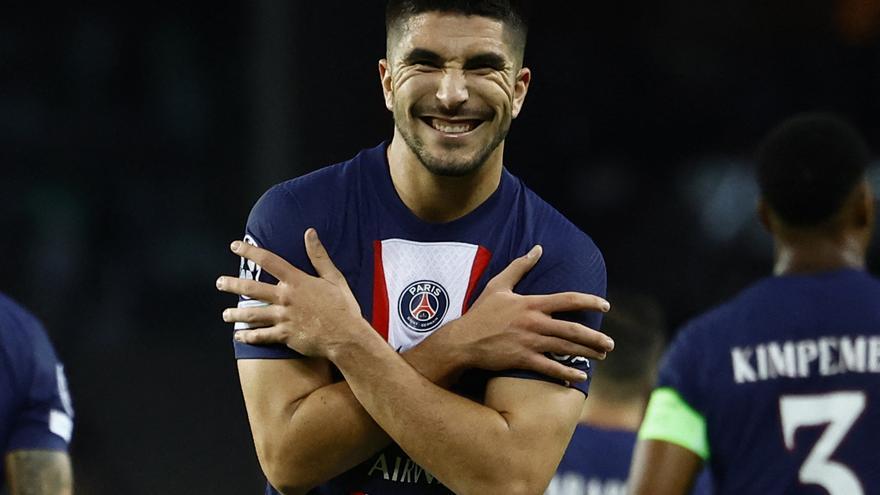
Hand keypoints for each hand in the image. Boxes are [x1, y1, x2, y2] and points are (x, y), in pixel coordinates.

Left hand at [216, 228, 368, 357]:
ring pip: (252, 314)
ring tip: (225, 314)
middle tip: (220, 282)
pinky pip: (262, 336)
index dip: (250, 252)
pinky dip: (249, 336)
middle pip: (252, 288)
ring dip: (235, 314)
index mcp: (297, 281)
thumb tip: (309, 232)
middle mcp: (286, 298)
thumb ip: (319, 256)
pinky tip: (239, 336)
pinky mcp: (285, 335)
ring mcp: (284, 318)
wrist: (346, 336)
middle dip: (233, 284)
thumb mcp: (334, 277)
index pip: (268, 261)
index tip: (235, 246)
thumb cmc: (343, 306)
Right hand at [449, 245, 613, 382]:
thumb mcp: (498, 285)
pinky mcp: (523, 360)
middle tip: (609, 344)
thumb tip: (538, 249)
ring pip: (566, 348)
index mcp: (531, 303)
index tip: (605, 306)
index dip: (590, 301)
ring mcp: (529, 342)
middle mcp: (534, 323)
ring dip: (587, 354)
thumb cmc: (481, 312)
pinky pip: (550, 368)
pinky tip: (580, 377)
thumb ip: (520, 266)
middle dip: (595, 337)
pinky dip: (567, 373)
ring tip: (601, 357)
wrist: (463, 340)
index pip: (568, 300)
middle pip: (573, 329)